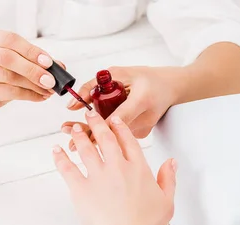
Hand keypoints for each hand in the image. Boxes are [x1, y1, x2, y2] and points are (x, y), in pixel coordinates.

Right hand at [0, 27, 61, 125]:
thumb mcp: (11, 65)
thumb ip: (32, 61)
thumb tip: (60, 66)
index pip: (10, 39)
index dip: (31, 51)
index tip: (49, 62)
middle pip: (8, 57)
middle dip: (34, 69)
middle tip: (51, 80)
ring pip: (10, 76)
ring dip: (34, 84)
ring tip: (48, 90)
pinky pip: (9, 92)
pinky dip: (29, 95)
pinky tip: (39, 97)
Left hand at [53, 110, 176, 224]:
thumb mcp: (167, 201)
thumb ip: (168, 178)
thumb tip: (171, 162)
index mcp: (138, 168)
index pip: (128, 141)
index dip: (121, 128)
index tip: (115, 120)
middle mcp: (117, 167)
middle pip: (105, 138)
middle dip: (96, 123)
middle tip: (90, 114)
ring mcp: (98, 176)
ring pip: (86, 148)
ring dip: (78, 136)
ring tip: (72, 128)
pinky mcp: (81, 188)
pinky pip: (67, 168)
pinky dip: (60, 158)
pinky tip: (56, 150)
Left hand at [61, 66, 185, 149]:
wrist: (171, 88)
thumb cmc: (146, 78)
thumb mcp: (119, 73)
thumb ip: (94, 85)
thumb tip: (74, 103)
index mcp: (142, 101)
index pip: (115, 119)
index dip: (95, 126)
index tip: (76, 131)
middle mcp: (144, 120)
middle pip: (111, 133)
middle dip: (88, 136)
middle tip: (68, 136)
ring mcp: (143, 131)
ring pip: (114, 135)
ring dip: (94, 133)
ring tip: (72, 131)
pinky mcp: (141, 135)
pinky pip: (119, 135)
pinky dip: (106, 132)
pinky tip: (93, 130)